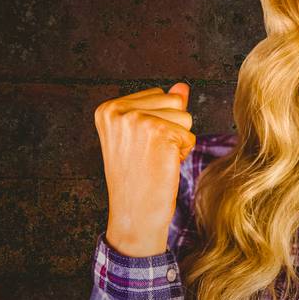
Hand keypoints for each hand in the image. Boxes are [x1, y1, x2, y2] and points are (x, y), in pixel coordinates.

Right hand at [95, 82, 195, 257]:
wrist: (133, 212)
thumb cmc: (138, 177)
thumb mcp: (143, 136)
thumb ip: (161, 107)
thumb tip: (182, 86)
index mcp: (108, 108)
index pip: (159, 94)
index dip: (160, 122)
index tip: (140, 146)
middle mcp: (118, 110)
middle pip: (175, 102)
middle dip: (172, 128)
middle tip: (150, 154)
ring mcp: (137, 120)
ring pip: (185, 116)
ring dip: (178, 140)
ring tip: (156, 159)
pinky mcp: (158, 132)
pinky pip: (189, 134)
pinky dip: (183, 152)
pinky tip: (163, 166)